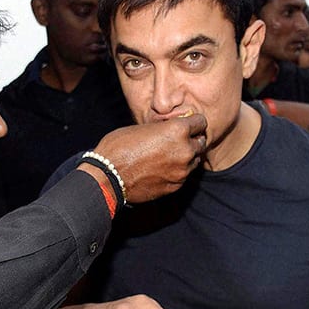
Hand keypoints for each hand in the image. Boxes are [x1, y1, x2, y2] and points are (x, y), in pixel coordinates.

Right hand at [92, 113, 206, 202]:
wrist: (107, 176)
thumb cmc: (119, 147)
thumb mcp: (142, 128)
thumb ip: (162, 128)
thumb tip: (170, 128)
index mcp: (177, 130)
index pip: (200, 122)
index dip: (193, 122)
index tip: (188, 125)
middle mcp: (184, 150)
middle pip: (201, 142)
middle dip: (193, 140)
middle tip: (180, 140)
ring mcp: (181, 171)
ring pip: (194, 161)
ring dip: (187, 157)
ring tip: (170, 156)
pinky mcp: (175, 186)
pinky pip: (183, 176)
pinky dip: (177, 172)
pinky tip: (163, 169)